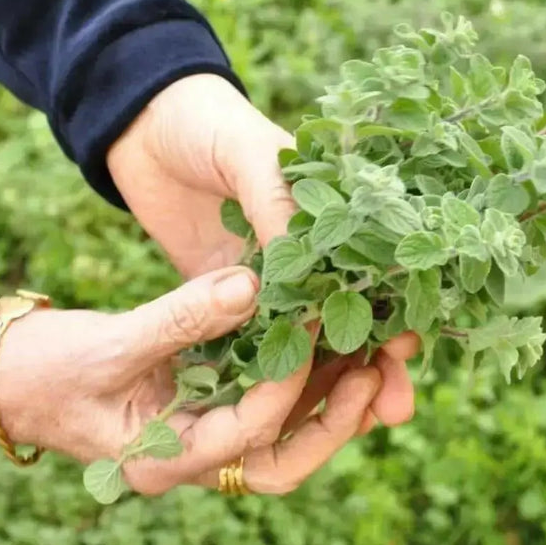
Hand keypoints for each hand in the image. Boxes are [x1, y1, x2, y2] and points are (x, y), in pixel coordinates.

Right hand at [0, 266, 385, 494]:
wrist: (2, 376)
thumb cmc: (42, 370)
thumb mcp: (108, 345)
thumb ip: (179, 319)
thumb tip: (252, 286)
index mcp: (164, 459)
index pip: (247, 434)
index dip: (288, 386)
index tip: (314, 329)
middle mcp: (194, 454)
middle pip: (285, 456)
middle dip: (337, 417)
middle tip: (382, 369)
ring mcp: (205, 427)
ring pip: (286, 428)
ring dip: (333, 392)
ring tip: (382, 346)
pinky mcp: (209, 396)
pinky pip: (268, 392)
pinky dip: (305, 368)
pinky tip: (337, 329)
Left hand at [106, 73, 416, 427]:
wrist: (138, 124)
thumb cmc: (203, 122)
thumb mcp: (247, 152)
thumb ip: (276, 204)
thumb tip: (307, 275)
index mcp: (332, 206)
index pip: (378, 266)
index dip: (397, 308)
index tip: (408, 346)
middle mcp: (309, 249)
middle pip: (356, 313)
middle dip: (378, 361)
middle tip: (393, 407)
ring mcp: (267, 277)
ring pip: (312, 337)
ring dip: (336, 379)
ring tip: (360, 422)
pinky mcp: (226, 294)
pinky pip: (254, 340)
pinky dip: (274, 374)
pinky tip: (287, 409)